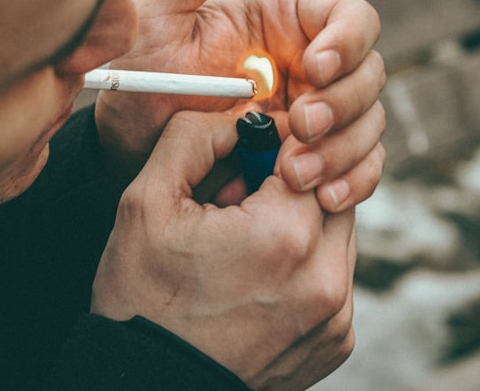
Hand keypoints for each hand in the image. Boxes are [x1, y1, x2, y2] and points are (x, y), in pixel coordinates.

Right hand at [92, 111, 355, 388]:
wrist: (150, 386)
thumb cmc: (142, 299)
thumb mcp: (146, 202)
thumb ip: (194, 137)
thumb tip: (239, 115)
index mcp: (285, 234)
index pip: (310, 150)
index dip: (273, 144)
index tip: (244, 155)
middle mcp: (326, 276)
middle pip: (331, 188)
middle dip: (289, 183)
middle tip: (235, 200)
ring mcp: (337, 316)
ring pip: (337, 232)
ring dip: (299, 222)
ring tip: (241, 244)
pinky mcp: (336, 341)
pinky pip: (335, 277)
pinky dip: (304, 265)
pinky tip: (254, 279)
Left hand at [95, 0, 384, 210]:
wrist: (127, 154)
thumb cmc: (140, 79)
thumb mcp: (161, 17)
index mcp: (286, 22)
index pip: (351, 19)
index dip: (347, 42)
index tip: (312, 69)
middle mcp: (309, 65)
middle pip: (369, 74)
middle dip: (343, 104)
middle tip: (300, 128)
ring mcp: (315, 115)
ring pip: (370, 124)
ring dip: (347, 150)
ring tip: (297, 174)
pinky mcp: (313, 160)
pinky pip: (358, 169)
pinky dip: (353, 182)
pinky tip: (325, 197)